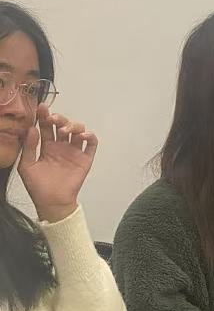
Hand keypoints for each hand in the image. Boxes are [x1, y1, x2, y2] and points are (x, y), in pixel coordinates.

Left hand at [17, 105, 97, 223]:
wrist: (52, 202)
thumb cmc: (38, 186)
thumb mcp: (26, 166)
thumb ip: (29, 147)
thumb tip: (32, 129)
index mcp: (47, 147)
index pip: (46, 128)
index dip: (45, 117)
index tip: (42, 108)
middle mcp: (62, 146)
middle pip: (63, 126)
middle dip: (59, 119)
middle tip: (54, 119)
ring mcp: (74, 151)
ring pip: (78, 131)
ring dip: (73, 126)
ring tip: (65, 130)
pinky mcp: (85, 158)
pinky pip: (91, 144)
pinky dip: (90, 137)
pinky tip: (83, 136)